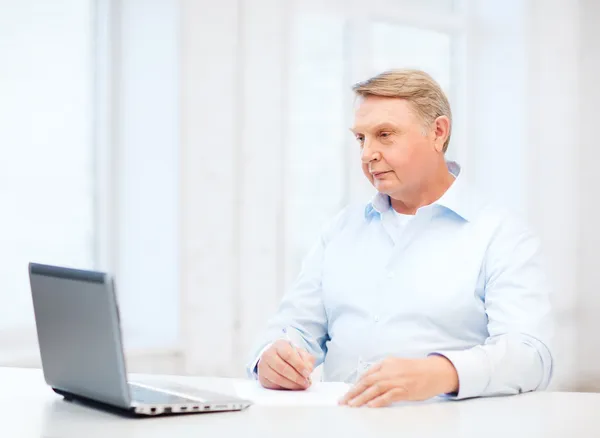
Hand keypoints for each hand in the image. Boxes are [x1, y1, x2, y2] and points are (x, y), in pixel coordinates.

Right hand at [257, 339, 315, 389]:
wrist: (275, 357)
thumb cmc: (289, 355)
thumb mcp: (300, 353)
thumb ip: (306, 359)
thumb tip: (308, 369)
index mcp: (279, 345)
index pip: (288, 355)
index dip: (299, 365)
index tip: (307, 373)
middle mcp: (269, 354)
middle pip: (282, 368)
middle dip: (296, 377)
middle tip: (306, 382)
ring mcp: (263, 366)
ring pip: (277, 378)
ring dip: (292, 384)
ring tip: (301, 386)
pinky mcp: (262, 377)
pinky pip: (273, 385)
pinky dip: (285, 387)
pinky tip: (292, 387)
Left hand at [339, 355, 458, 407]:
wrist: (436, 371)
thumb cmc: (417, 370)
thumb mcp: (397, 366)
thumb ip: (384, 372)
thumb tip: (369, 383)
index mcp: (386, 363)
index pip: (366, 374)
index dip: (355, 384)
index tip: (348, 393)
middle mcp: (389, 370)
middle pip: (367, 381)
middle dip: (353, 392)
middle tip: (344, 401)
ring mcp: (397, 380)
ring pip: (374, 389)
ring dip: (361, 398)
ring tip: (352, 405)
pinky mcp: (405, 390)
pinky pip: (388, 396)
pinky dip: (378, 401)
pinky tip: (370, 406)